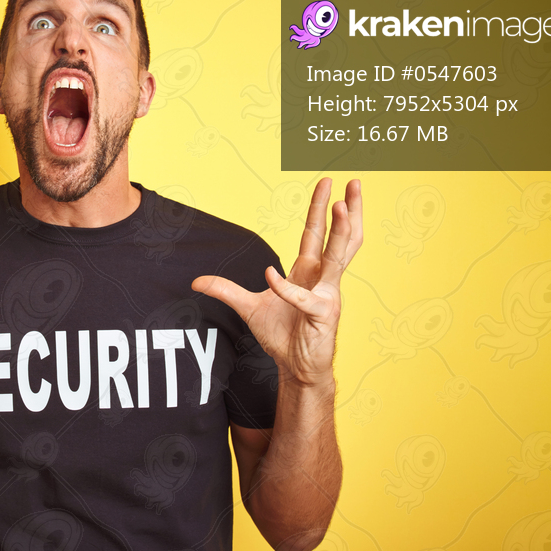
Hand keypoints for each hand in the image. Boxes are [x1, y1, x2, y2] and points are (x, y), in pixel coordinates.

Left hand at [193, 178, 362, 387]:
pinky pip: (305, 298)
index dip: (320, 208)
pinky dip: (286, 288)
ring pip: (338, 258)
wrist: (295, 368)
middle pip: (339, 237)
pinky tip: (270, 277)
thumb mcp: (248, 307)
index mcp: (309, 272)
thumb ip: (225, 290)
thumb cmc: (282, 336)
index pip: (316, 233)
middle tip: (353, 182)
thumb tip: (197, 280)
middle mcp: (323, 279)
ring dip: (340, 232)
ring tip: (341, 206)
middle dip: (347, 209)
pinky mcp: (322, 315)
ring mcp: (327, 295)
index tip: (327, 184)